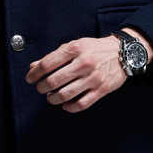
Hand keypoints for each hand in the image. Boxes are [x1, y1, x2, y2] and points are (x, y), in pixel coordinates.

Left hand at [24, 27, 152, 111]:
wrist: (123, 53)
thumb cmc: (95, 49)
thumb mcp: (74, 45)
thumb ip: (54, 56)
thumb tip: (33, 66)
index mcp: (75, 49)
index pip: (47, 64)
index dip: (35, 73)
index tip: (30, 78)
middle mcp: (84, 63)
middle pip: (54, 81)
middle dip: (42, 87)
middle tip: (40, 88)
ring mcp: (93, 78)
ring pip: (65, 95)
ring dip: (52, 99)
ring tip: (50, 97)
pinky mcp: (101, 90)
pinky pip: (80, 104)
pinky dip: (69, 107)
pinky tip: (64, 104)